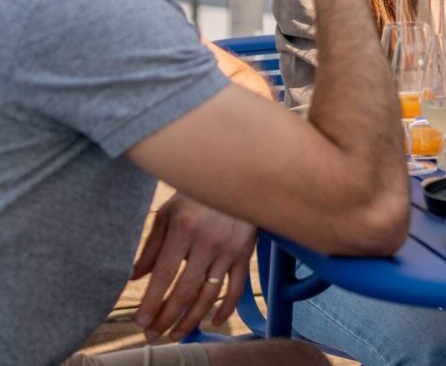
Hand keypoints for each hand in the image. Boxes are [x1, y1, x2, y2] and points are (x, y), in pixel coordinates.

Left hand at [133, 193, 255, 341]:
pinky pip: (237, 288)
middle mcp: (208, 240)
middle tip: (154, 335)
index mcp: (184, 227)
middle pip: (185, 291)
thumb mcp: (170, 211)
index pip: (164, 274)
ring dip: (191, 320)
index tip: (141, 321)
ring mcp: (229, 248)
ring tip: (176, 334)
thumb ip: (152, 244)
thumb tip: (134, 277)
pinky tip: (215, 321)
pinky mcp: (245, 252)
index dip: (152, 302)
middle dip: (167, 318)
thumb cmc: (197, 193)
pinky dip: (227, 309)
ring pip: (209, 295)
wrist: (237, 175)